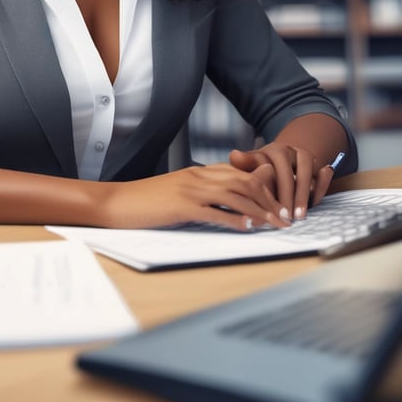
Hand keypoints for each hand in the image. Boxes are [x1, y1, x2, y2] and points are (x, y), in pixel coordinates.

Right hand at [100, 162, 289, 230]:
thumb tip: (224, 206)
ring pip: (234, 195)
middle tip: (285, 216)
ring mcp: (189, 190)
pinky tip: (248, 229)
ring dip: (259, 210)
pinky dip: (234, 220)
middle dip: (269, 198)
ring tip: (275, 224)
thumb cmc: (144, 201)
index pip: (238, 172)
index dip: (263, 186)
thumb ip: (200, 194)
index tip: (279, 202)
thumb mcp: (176, 192)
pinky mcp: (180, 206)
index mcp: (197, 172)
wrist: (116, 202)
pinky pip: (214, 212)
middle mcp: (197, 177)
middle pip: (243, 181)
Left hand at [229, 144, 335, 220]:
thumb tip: (234, 155)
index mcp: (268, 151)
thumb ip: (243, 165)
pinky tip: (316, 201)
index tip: (268, 209)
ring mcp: (302, 155)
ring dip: (303, 195)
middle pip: (287, 174)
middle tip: (286, 217)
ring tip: (300, 215)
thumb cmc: (260, 170)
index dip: (269, 191)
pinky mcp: (316, 163)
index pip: (269, 170)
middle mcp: (286, 150)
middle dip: (287, 197)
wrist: (281, 161)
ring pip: (306, 172)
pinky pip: (320, 174)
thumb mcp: (250, 168)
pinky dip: (321, 185)